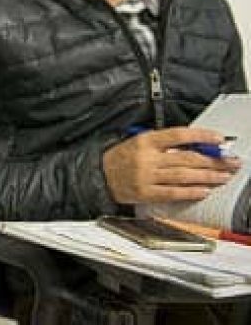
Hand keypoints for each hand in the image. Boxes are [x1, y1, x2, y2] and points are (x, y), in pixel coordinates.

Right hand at [102, 127, 240, 203]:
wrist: (99, 175)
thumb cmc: (121, 157)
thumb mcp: (140, 142)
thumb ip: (164, 144)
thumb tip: (195, 148)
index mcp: (145, 141)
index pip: (178, 135)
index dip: (201, 136)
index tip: (219, 139)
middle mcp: (147, 158)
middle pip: (186, 158)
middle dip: (213, 161)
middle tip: (230, 162)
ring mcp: (146, 177)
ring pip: (183, 176)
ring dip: (207, 177)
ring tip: (223, 177)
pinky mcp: (146, 193)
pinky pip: (173, 193)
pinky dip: (191, 192)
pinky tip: (203, 191)